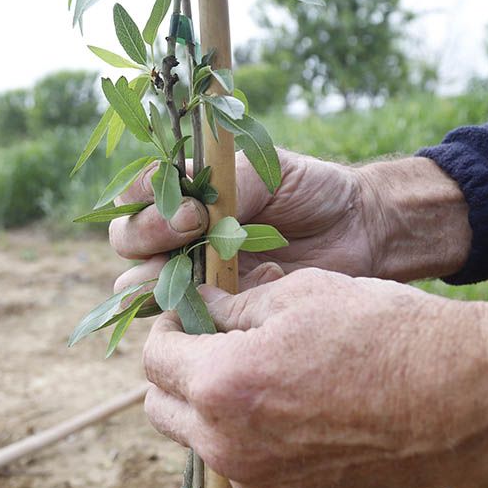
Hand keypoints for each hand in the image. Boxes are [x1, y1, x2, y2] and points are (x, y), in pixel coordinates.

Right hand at [110, 150, 471, 292]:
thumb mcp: (268, 170)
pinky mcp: (215, 310)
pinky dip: (195, 313)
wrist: (359, 231)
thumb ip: (225, 183)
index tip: (187, 208)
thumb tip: (186, 210)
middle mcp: (178, 232)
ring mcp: (193, 273)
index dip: (146, 201)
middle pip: (128, 240)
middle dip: (146, 238)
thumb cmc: (312, 190)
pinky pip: (184, 318)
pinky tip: (229, 301)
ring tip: (195, 279)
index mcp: (184, 191)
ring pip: (143, 284)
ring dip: (158, 282)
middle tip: (190, 233)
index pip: (136, 194)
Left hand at [142, 266, 487, 487]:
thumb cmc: (383, 334)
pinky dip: (241, 435)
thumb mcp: (300, 294)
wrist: (460, 401)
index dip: (167, 327)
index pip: (154, 358)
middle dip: (175, 370)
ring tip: (251, 370)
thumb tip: (200, 306)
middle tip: (209, 340)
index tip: (189, 313)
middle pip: (161, 406)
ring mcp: (256, 479)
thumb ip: (233, 305)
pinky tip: (284, 405)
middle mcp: (227, 443)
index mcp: (221, 384)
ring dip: (205, 405)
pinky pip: (238, 464)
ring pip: (197, 439)